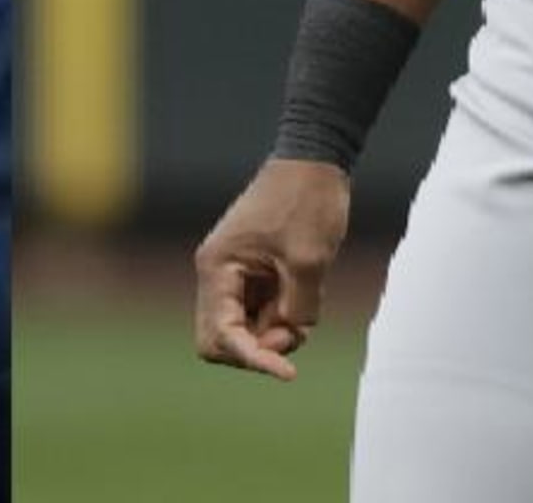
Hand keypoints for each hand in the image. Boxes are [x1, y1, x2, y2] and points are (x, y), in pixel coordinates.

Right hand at [192, 158, 349, 380]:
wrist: (315, 161)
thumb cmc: (307, 202)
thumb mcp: (309, 262)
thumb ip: (296, 312)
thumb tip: (286, 338)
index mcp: (218, 268)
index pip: (222, 336)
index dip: (252, 360)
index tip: (288, 372)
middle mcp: (218, 274)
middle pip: (223, 340)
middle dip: (259, 348)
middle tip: (295, 329)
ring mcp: (235, 275)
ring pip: (246, 330)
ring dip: (276, 331)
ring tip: (308, 300)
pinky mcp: (255, 274)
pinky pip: (262, 313)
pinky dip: (285, 316)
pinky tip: (307, 291)